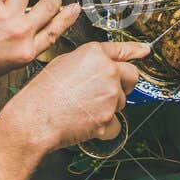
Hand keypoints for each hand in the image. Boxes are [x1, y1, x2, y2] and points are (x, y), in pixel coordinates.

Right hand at [2, 39, 149, 153]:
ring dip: (109, 108)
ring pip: (122, 103)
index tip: (145, 51)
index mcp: (95, 54)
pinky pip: (116, 125)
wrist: (34, 118)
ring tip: (83, 109)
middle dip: (124, 85)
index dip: (136, 50)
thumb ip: (87, 62)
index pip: (122, 50)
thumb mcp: (62, 63)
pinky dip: (105, 129)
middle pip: (132, 77)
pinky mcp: (108, 119)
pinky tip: (87, 125)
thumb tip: (98, 68)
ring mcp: (110, 96)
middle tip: (104, 93)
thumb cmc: (41, 92)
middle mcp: (108, 71)